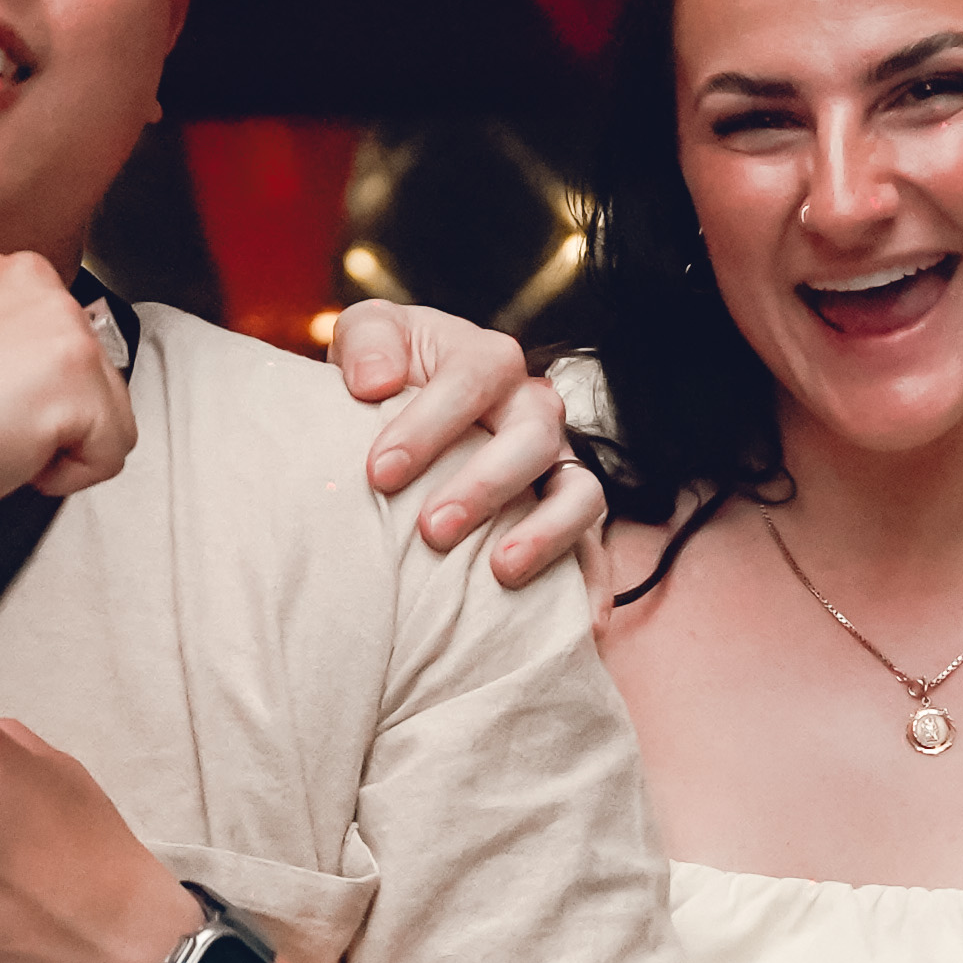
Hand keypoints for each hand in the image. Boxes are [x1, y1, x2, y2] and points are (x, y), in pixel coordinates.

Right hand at [0, 252, 134, 546]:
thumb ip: (8, 344)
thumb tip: (40, 380)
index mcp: (6, 272)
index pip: (70, 351)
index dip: (30, 397)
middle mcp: (40, 284)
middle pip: (99, 382)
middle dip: (49, 420)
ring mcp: (62, 327)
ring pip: (111, 418)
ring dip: (57, 448)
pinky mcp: (75, 380)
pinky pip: (111, 456)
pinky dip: (65, 478)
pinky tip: (4, 454)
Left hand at [332, 304, 609, 589]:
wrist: (396, 417)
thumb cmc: (384, 378)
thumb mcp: (367, 335)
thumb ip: (368, 342)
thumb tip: (374, 384)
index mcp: (486, 360)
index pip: (476, 376)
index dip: (432, 422)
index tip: (379, 473)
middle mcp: (532, 409)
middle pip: (533, 436)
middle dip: (485, 484)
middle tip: (431, 530)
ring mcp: (557, 464)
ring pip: (579, 491)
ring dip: (546, 533)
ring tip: (502, 572)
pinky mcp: (568, 516)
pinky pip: (596, 549)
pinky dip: (592, 585)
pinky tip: (581, 626)